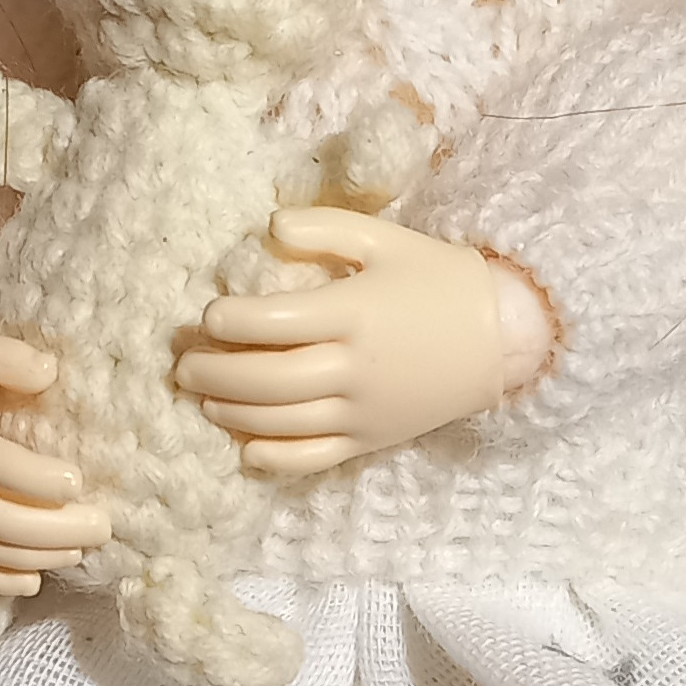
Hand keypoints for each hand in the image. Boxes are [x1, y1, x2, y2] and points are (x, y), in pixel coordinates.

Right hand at [0, 331, 108, 593]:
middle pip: (4, 522)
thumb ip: (4, 358)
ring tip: (81, 550)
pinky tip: (33, 580)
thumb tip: (52, 374)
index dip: (46, 482)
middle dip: (60, 531)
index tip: (78, 480)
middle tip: (103, 526)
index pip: (4, 469)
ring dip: (39, 557)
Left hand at [174, 214, 553, 476]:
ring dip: (232, 413)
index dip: (229, 322)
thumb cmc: (437, 280)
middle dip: (215, 374)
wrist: (502, 338)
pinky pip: (314, 458)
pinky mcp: (371, 439)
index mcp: (355, 312)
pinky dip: (274, 457)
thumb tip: (269, 227)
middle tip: (183, 365)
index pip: (274, 323)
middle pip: (267, 379)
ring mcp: (363, 410)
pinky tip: (246, 448)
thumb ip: (325, 228)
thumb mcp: (386, 239)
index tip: (207, 317)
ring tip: (204, 399)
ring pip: (282, 421)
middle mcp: (355, 367)